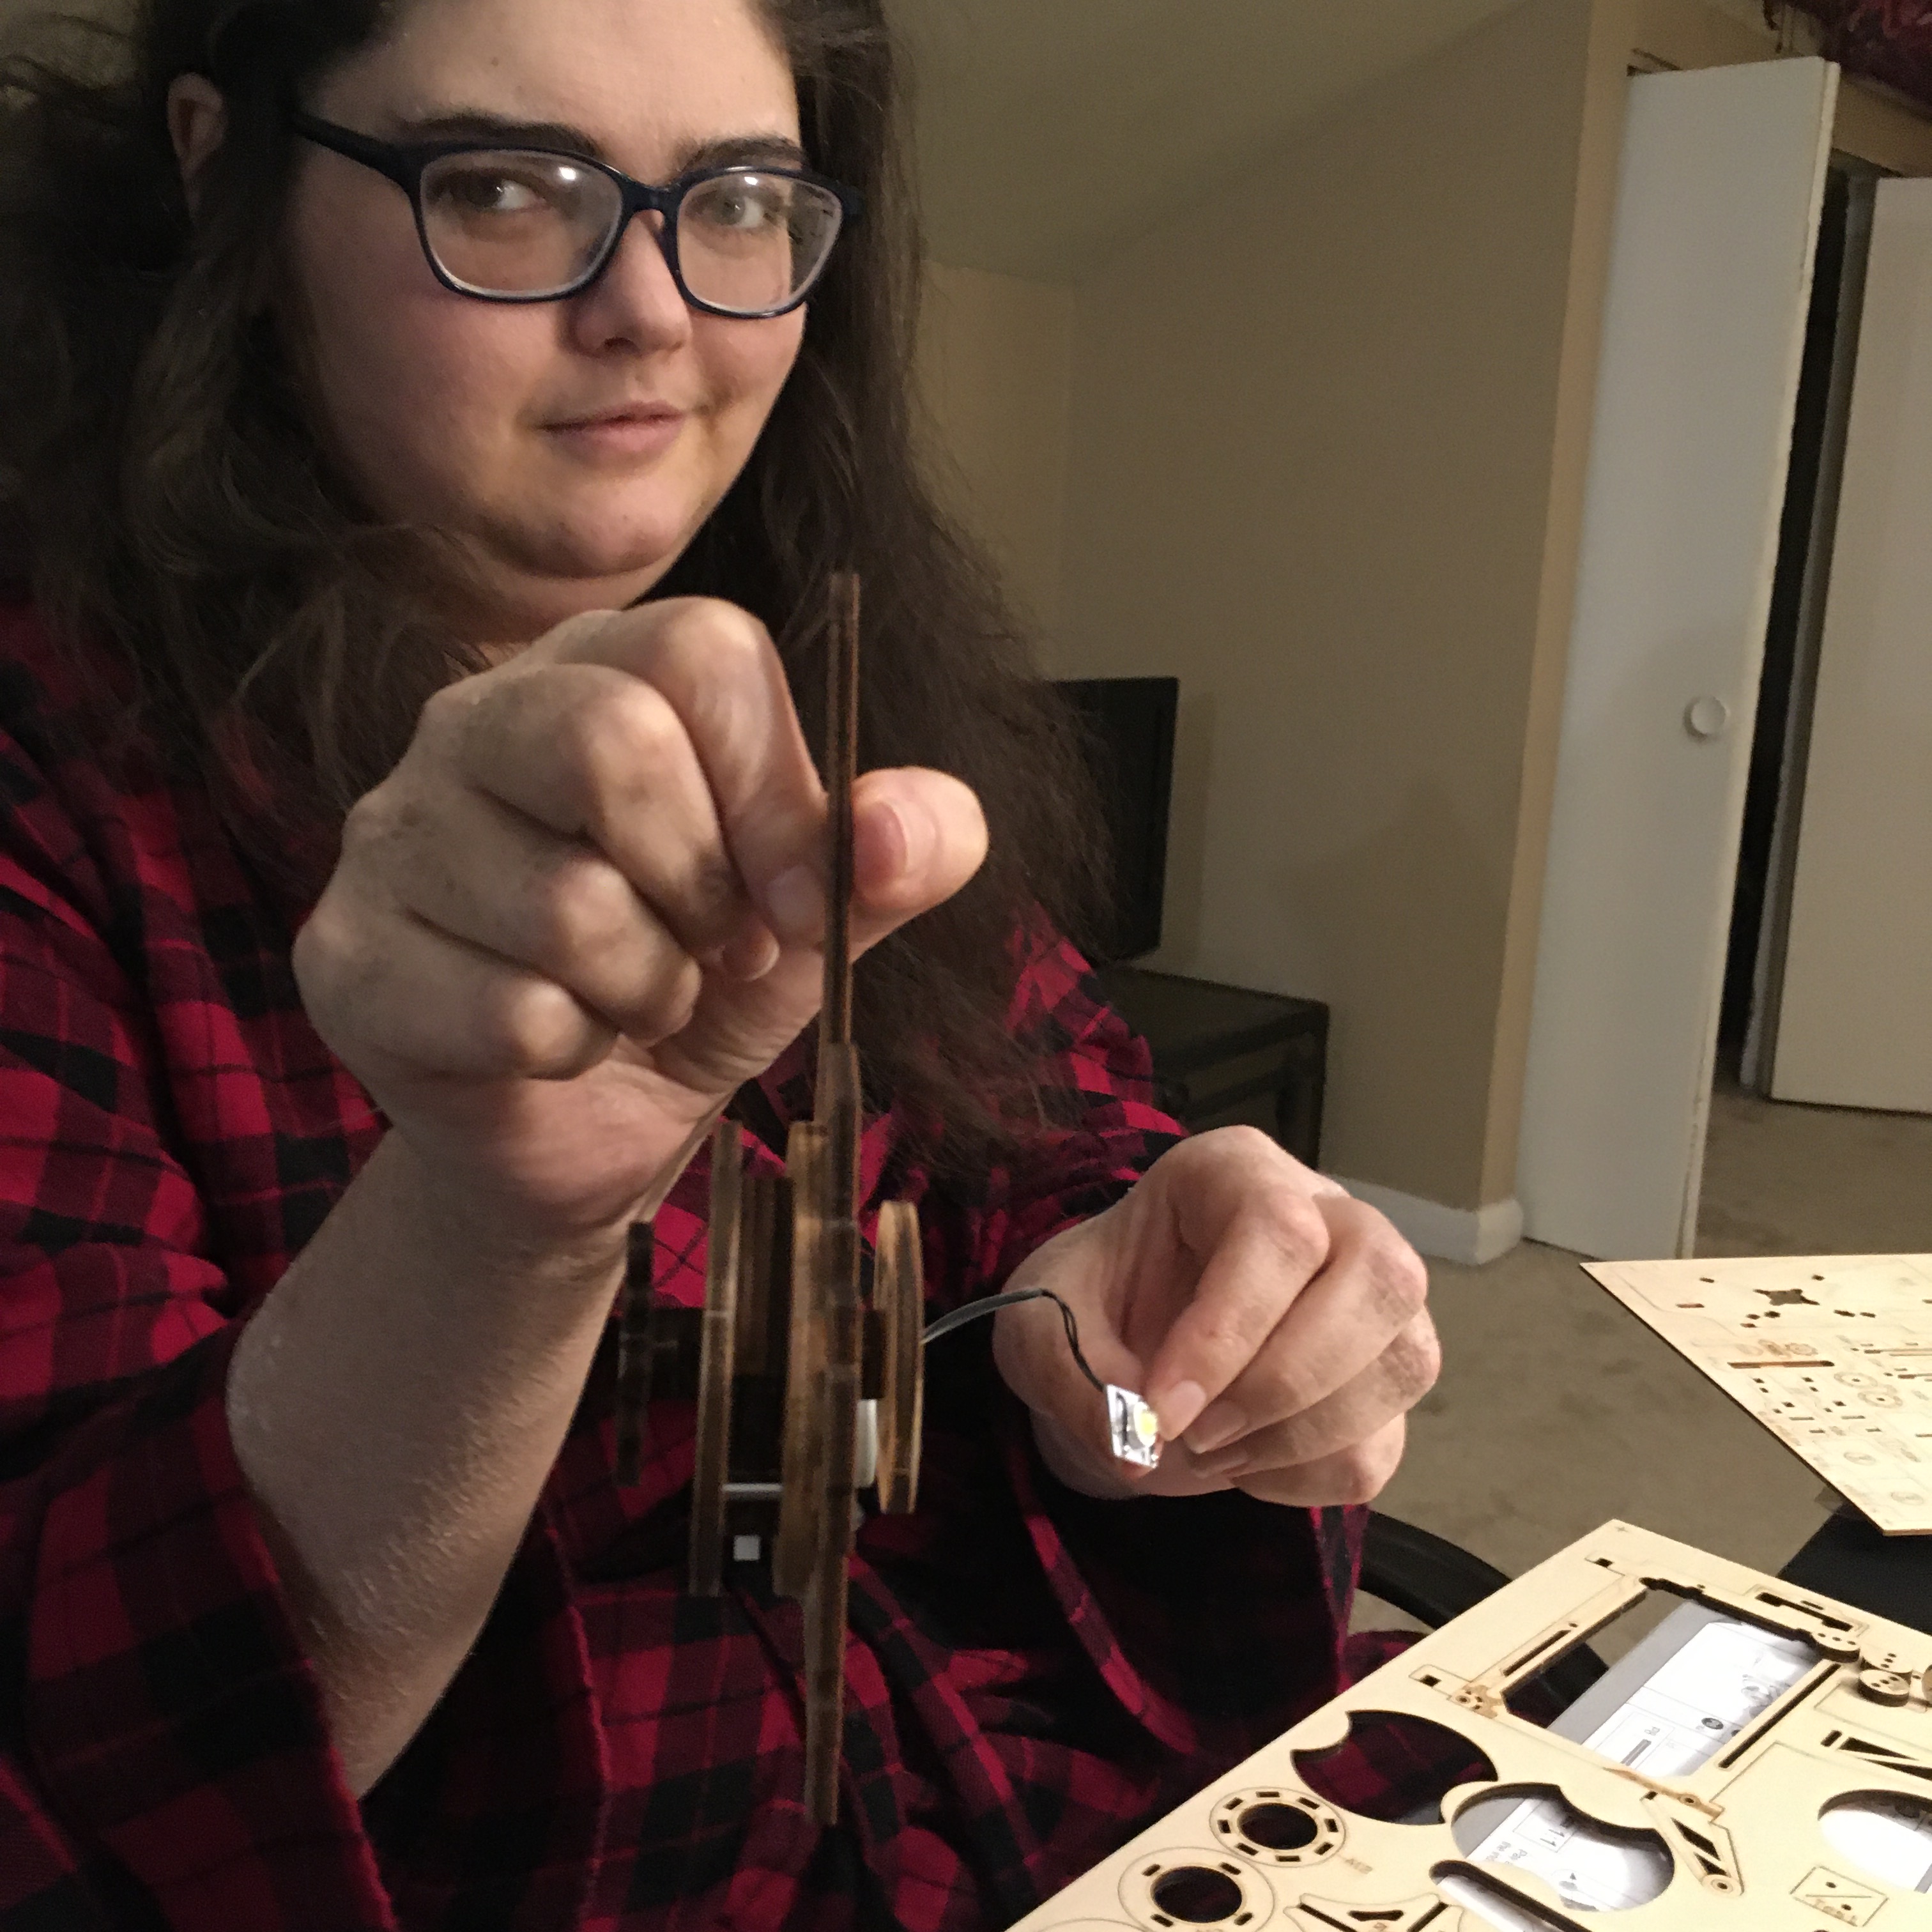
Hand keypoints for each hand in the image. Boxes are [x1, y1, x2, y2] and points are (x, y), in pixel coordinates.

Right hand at [294, 599, 986, 1247]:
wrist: (579, 1128)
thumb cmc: (695, 986)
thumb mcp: (817, 919)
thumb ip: (889, 858)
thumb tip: (909, 828)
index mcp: (599, 669)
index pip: (702, 652)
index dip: (779, 788)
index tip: (799, 901)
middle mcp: (472, 721)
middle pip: (612, 742)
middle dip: (703, 888)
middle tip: (711, 951)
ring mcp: (388, 834)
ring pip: (568, 905)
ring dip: (647, 991)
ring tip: (636, 1001)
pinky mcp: (342, 957)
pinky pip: (509, 1012)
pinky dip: (573, 1053)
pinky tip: (557, 1046)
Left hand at [990, 1127, 1438, 1505]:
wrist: (1113, 1349)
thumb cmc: (1085, 1309)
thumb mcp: (1038, 1329)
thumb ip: (1072, 1377)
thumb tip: (1138, 1445)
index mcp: (1232, 1172)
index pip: (1278, 1230)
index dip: (1228, 1333)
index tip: (1162, 1411)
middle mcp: (1327, 1214)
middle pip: (1382, 1277)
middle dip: (1287, 1380)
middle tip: (1196, 1432)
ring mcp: (1371, 1299)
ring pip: (1405, 1362)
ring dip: (1298, 1437)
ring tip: (1207, 1449)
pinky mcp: (1382, 1379)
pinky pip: (1381, 1446)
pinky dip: (1304, 1478)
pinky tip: (1242, 1460)